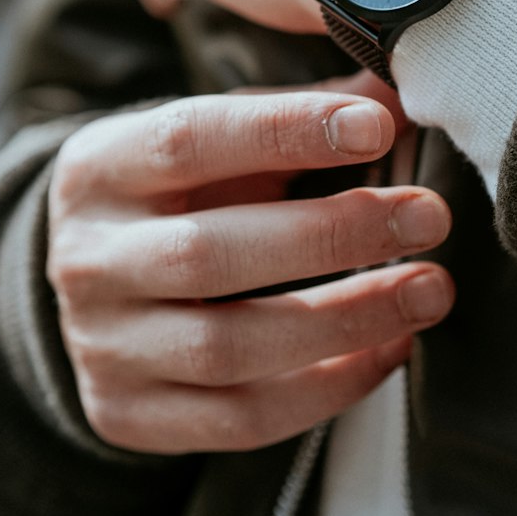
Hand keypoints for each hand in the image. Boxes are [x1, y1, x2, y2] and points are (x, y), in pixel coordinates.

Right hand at [47, 85, 452, 454]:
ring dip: (345, 319)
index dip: (285, 131)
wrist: (93, 283)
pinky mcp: (129, 415)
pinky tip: (392, 348)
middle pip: (208, 255)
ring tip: (429, 290)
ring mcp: (103, 348)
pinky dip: (327, 387)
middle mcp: (87, 260)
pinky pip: (240, 420)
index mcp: (101, 168)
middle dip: (333, 234)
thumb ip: (303, 111)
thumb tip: (398, 95)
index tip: (379, 127)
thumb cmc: (184, 192)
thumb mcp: (220, 135)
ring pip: (227, 348)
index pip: (188, 140)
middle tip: (428, 215)